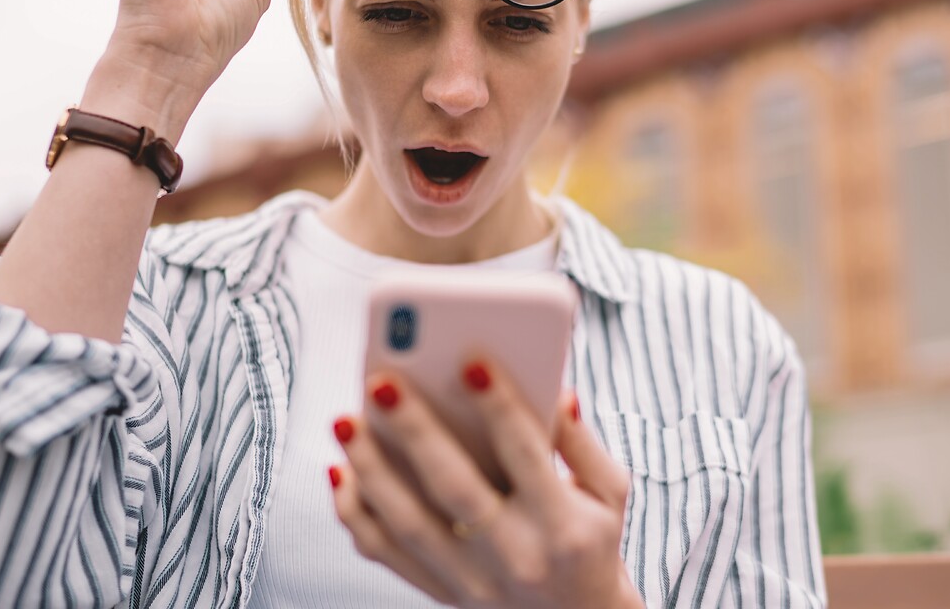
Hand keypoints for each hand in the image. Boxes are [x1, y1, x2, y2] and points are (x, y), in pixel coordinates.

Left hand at [330, 360, 643, 607]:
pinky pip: (386, 553)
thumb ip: (581, 441)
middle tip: (383, 383)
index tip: (472, 363)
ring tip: (347, 420)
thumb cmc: (592, 542)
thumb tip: (557, 390)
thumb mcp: (608, 494)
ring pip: (408, 523)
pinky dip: (356, 514)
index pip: (527, 456)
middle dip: (416, 431)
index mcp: (563, 525)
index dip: (500, 408)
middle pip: (455, 487)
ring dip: (371, 468)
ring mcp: (472, 579)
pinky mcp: (441, 590)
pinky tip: (340, 471)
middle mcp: (515, 555)